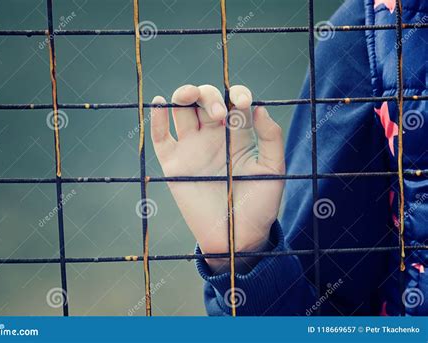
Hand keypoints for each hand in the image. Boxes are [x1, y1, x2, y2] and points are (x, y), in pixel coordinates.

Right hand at [150, 85, 284, 272]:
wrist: (237, 235)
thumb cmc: (259, 205)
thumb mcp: (273, 170)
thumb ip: (271, 139)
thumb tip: (260, 109)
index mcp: (237, 134)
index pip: (233, 101)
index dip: (237, 94)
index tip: (243, 102)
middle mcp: (213, 136)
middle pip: (203, 99)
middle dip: (209, 96)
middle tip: (219, 114)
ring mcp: (192, 148)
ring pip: (181, 110)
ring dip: (183, 95)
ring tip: (188, 96)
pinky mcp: (174, 164)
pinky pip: (160, 137)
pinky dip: (155, 119)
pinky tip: (158, 103)